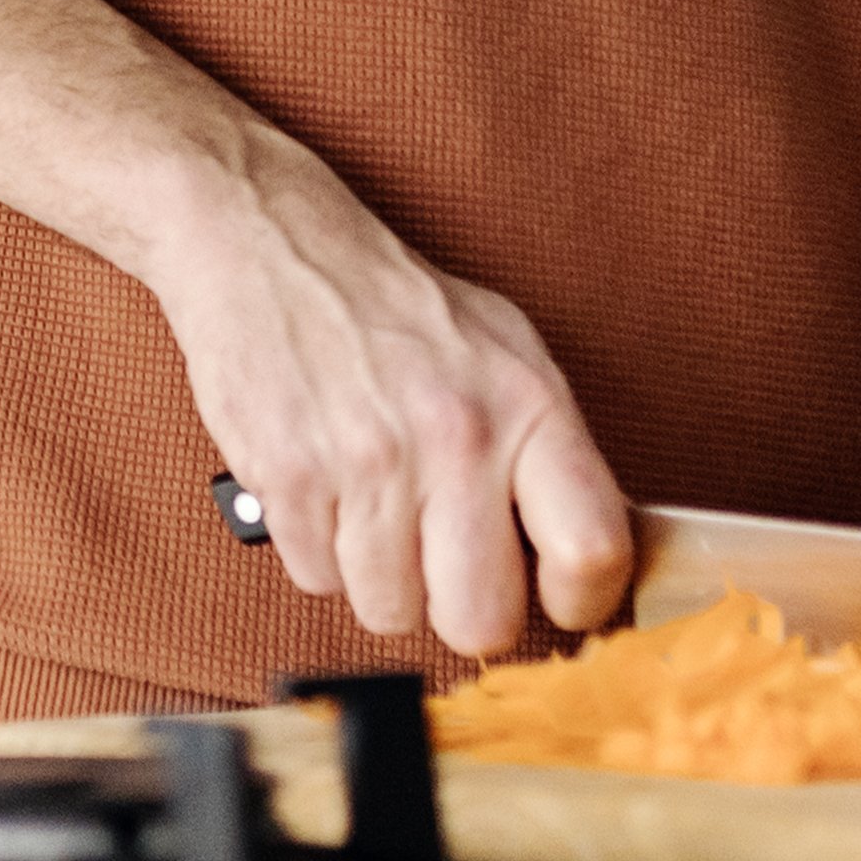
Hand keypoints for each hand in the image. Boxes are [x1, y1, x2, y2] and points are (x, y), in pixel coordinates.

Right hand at [147, 144, 631, 661]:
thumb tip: (590, 558)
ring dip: (379, 575)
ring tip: (373, 502)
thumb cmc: (390, 304)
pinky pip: (317, 579)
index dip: (581, 600)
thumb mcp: (504, 348)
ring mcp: (367, 461)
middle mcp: (454, 434)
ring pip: (391, 612)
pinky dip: (319, 548)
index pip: (593, 550)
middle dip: (461, 608)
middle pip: (482, 619)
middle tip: (446, 564)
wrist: (266, 240)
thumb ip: (550, 451)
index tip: (557, 597)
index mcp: (526, 401)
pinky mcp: (287, 479)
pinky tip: (325, 484)